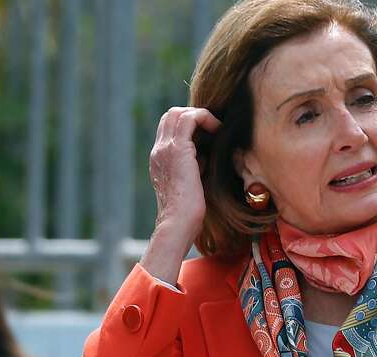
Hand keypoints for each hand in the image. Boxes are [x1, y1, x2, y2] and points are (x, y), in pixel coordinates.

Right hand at [145, 107, 221, 281]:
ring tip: (216, 127)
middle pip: (170, 116)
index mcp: (159, 160)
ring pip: (177, 113)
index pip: (168, 129)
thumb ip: (193, 168)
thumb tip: (205, 158)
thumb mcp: (189, 185)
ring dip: (200, 115)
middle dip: (193, 116)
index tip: (207, 135)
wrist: (177, 225)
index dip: (188, 125)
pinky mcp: (178, 149)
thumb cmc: (186, 214)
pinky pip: (190, 118)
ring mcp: (165, 149)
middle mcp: (158, 151)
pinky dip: (205, 117)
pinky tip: (218, 129)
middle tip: (213, 128)